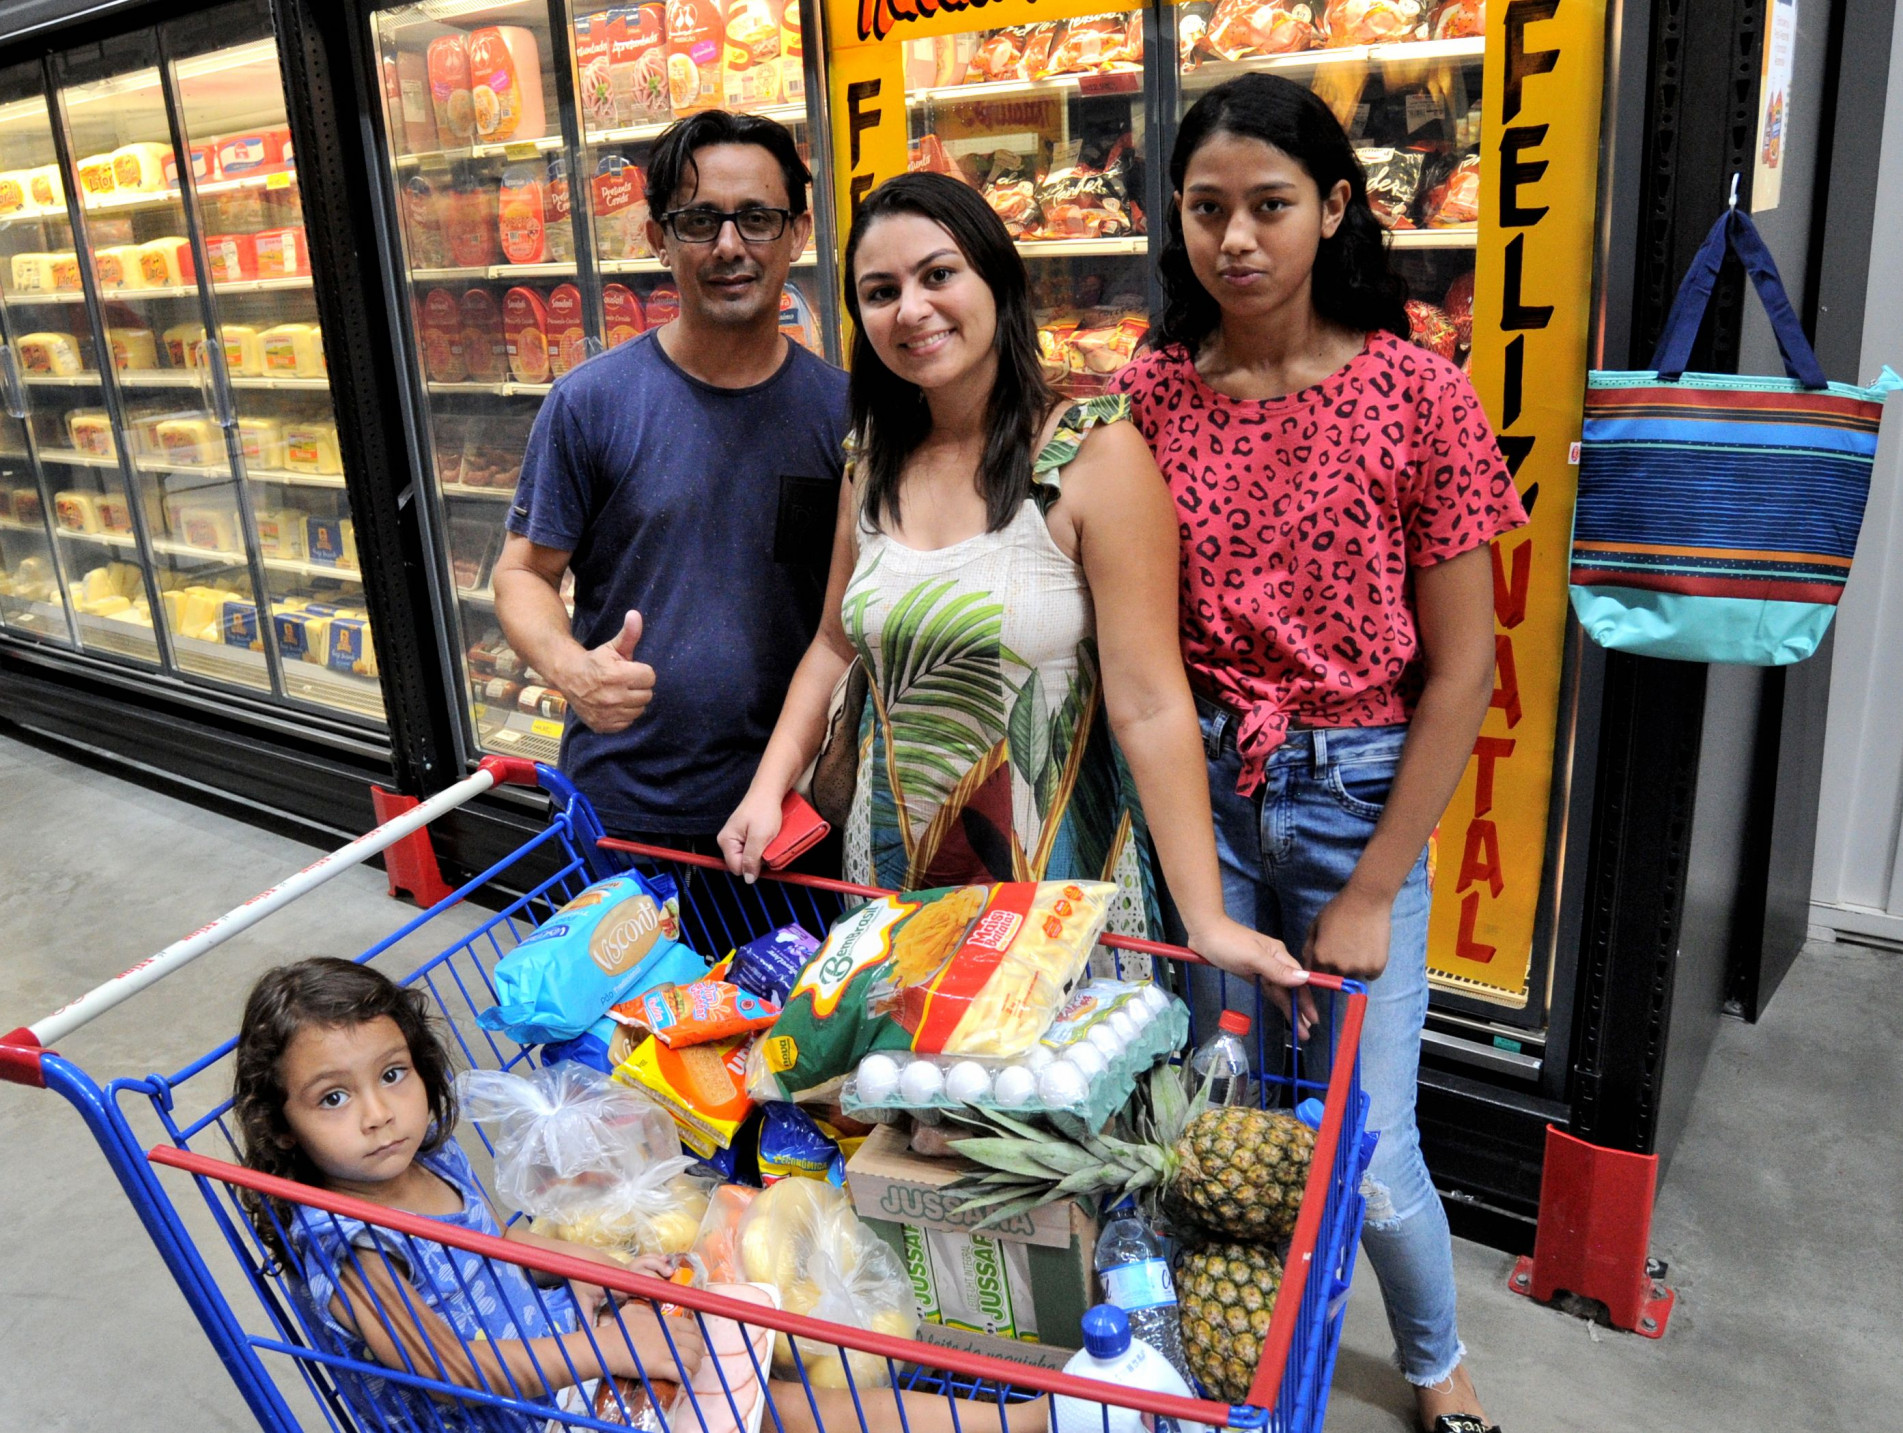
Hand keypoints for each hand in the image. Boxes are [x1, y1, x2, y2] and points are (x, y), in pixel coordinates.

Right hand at [555, 610, 654, 734]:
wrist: (569, 677)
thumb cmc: (596, 660)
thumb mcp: (613, 646)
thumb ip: (629, 633)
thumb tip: (635, 614)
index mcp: (617, 675)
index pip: (650, 677)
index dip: (641, 672)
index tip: (630, 670)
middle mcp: (613, 697)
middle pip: (647, 695)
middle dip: (638, 687)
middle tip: (624, 682)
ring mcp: (608, 714)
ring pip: (639, 710)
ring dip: (632, 702)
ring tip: (619, 693)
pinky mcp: (603, 726)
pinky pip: (627, 723)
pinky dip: (623, 716)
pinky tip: (613, 705)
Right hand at [601, 1303, 705, 1382]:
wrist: (607, 1346)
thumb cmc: (617, 1329)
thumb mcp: (633, 1310)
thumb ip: (647, 1310)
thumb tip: (652, 1312)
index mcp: (667, 1322)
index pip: (693, 1328)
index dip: (697, 1338)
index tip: (693, 1345)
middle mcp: (671, 1335)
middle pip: (697, 1344)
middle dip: (699, 1353)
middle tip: (694, 1360)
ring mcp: (667, 1351)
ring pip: (693, 1360)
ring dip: (695, 1367)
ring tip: (690, 1371)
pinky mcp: (660, 1367)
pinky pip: (683, 1373)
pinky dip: (686, 1377)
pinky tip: (683, 1379)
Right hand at [717, 787, 784, 883]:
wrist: (769, 792)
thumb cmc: (763, 810)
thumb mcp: (759, 837)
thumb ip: (751, 859)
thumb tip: (748, 879)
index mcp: (726, 842)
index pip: (737, 868)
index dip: (752, 866)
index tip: (765, 855)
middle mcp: (727, 841)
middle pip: (742, 863)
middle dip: (757, 859)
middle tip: (767, 844)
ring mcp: (736, 838)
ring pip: (749, 856)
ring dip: (761, 852)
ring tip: (768, 838)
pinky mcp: (744, 835)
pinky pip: (753, 848)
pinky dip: (762, 846)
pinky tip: (767, 836)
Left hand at [1186, 915, 1318, 1036]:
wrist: (1204, 932)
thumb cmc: (1229, 943)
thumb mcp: (1253, 957)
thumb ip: (1277, 970)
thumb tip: (1304, 979)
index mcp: (1278, 954)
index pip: (1298, 980)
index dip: (1305, 1000)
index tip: (1313, 1018)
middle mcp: (1274, 961)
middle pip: (1290, 988)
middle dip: (1299, 1009)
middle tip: (1306, 1032)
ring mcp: (1261, 967)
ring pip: (1279, 990)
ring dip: (1288, 1008)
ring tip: (1298, 1028)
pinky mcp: (1250, 972)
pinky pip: (1268, 988)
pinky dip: (1276, 999)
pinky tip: (1282, 1009)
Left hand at [1303, 882, 1392, 979]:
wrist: (1367, 900)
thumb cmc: (1338, 910)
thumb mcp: (1315, 925)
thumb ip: (1309, 948)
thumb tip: (1308, 966)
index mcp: (1321, 958)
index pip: (1317, 976)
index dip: (1322, 968)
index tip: (1329, 959)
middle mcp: (1339, 968)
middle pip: (1336, 978)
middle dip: (1338, 968)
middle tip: (1346, 949)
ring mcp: (1359, 969)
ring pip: (1354, 976)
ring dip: (1355, 968)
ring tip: (1358, 946)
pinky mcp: (1377, 967)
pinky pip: (1371, 974)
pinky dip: (1370, 966)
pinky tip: (1369, 949)